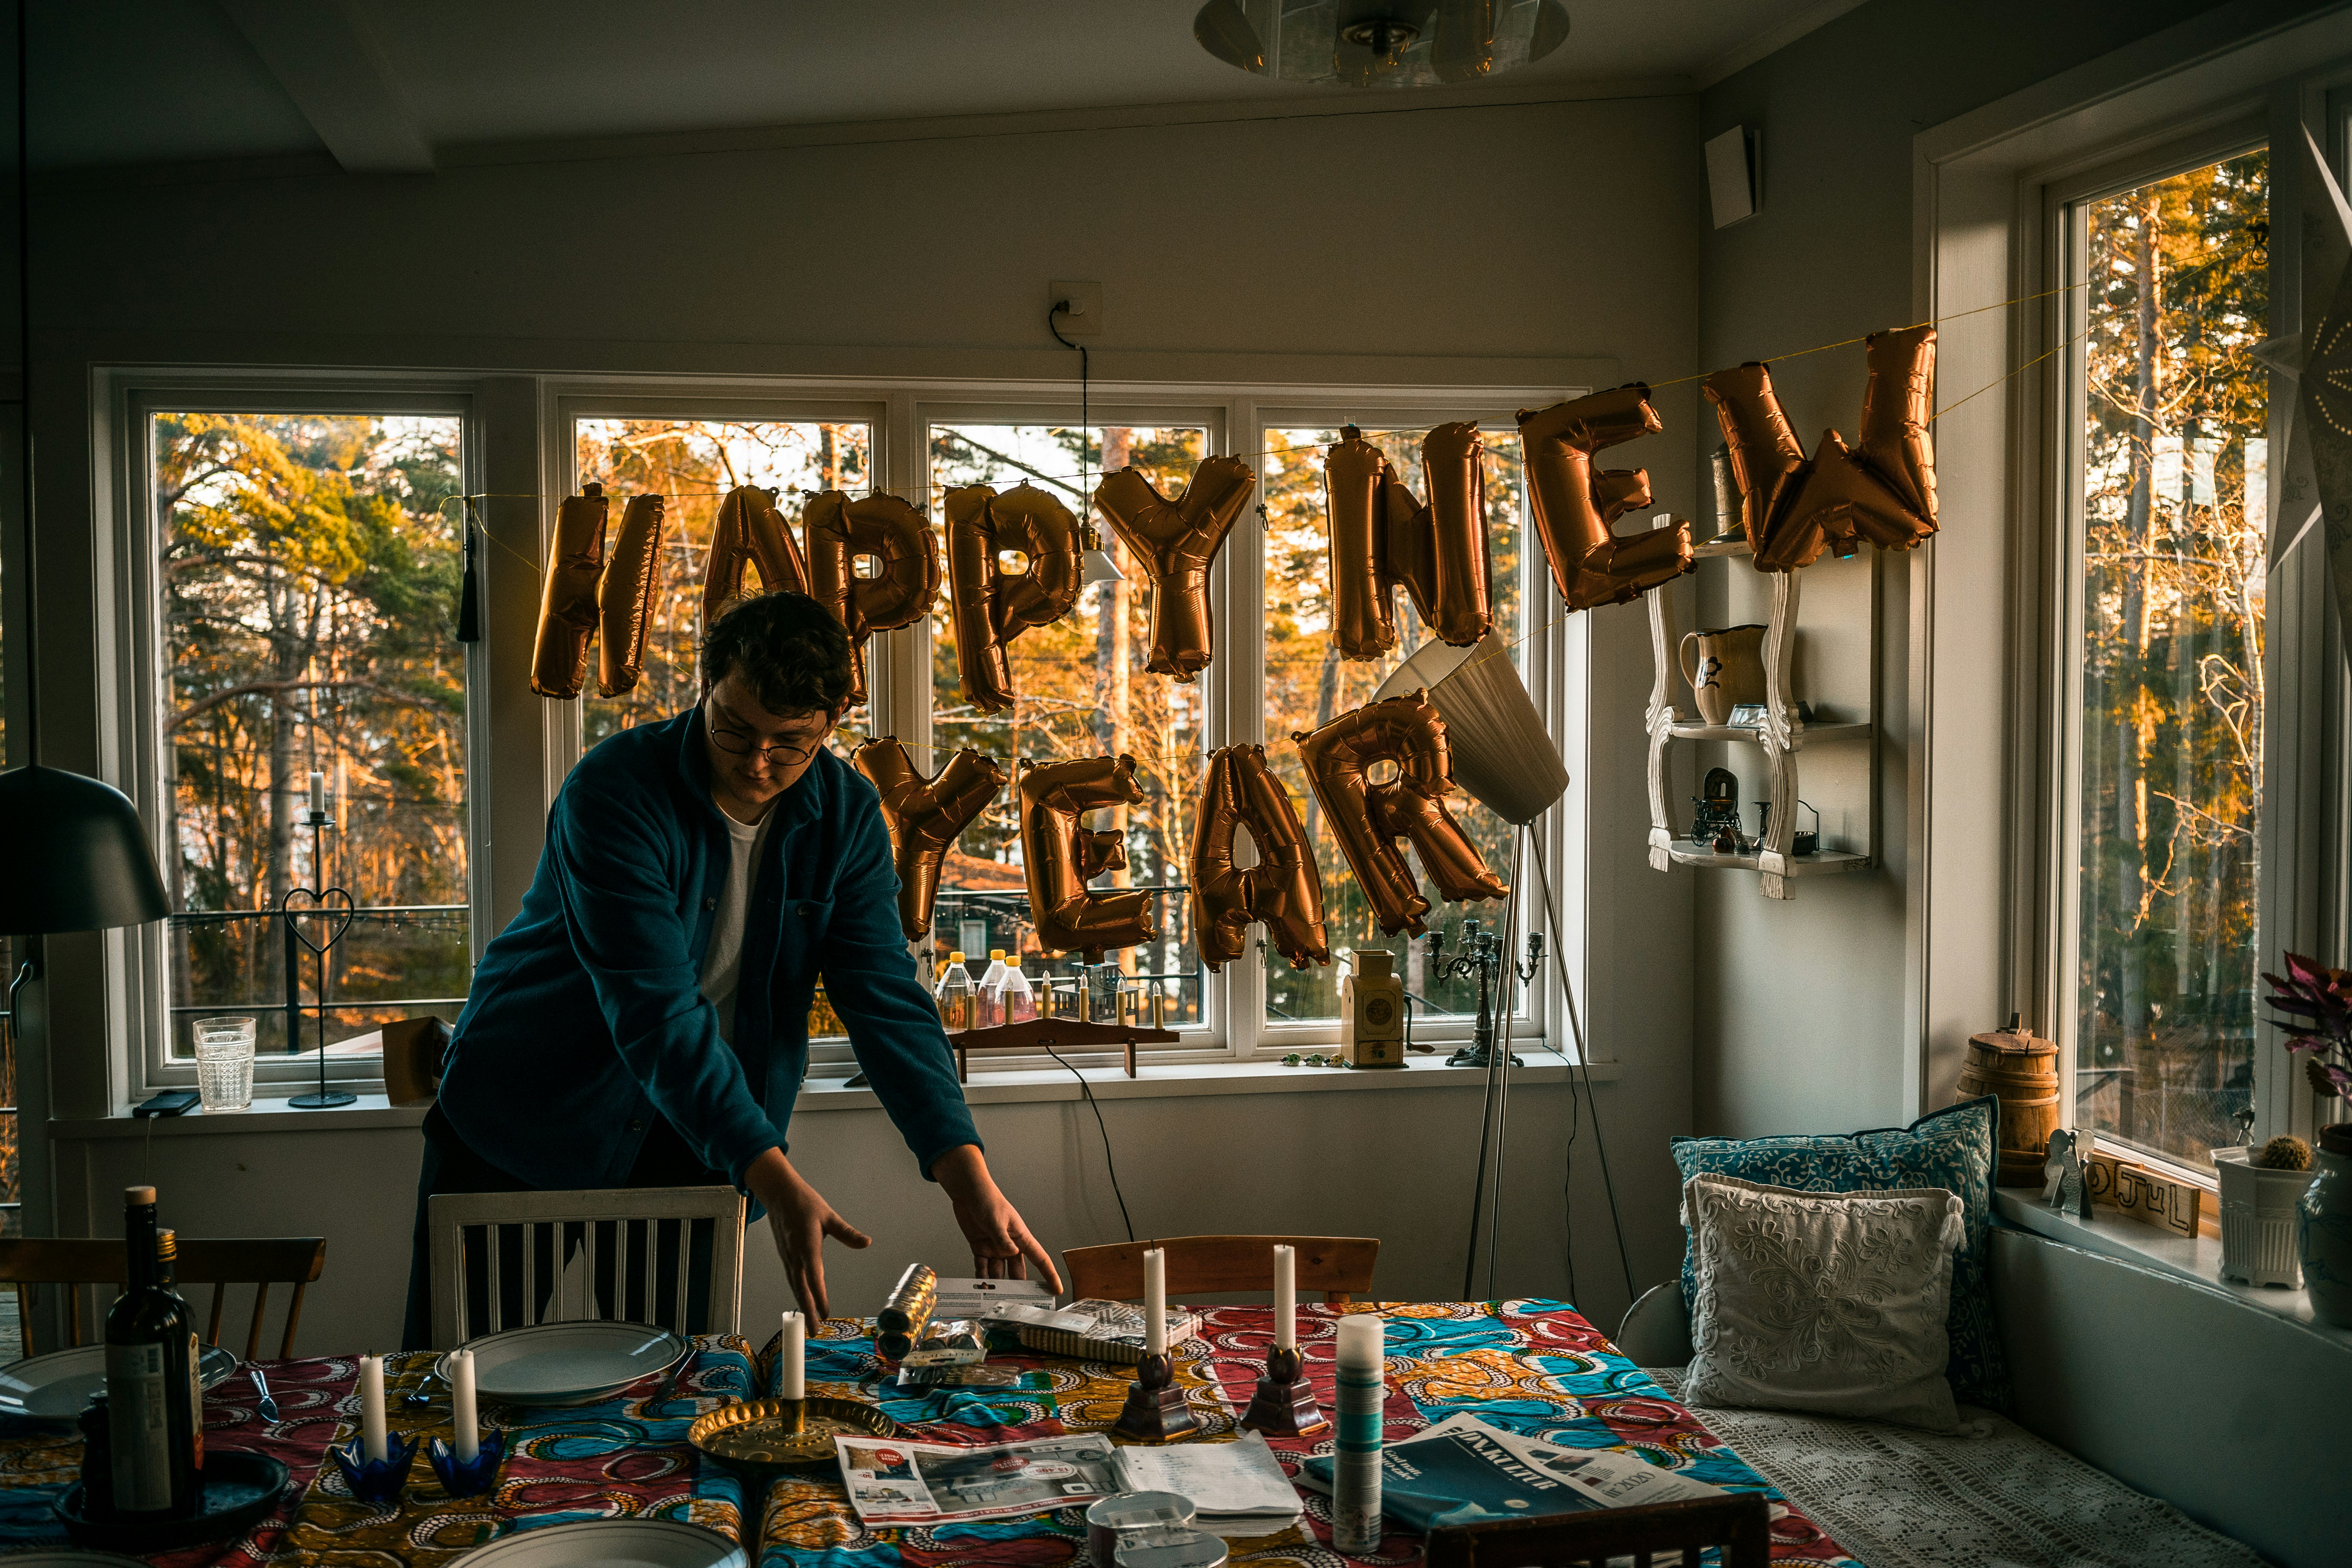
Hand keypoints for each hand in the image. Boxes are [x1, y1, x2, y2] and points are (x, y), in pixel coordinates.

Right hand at [745, 1146, 869, 1318]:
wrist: (778, 1194)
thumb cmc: (805, 1203)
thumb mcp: (829, 1215)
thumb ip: (847, 1232)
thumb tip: (866, 1242)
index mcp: (807, 1244)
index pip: (814, 1275)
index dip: (819, 1296)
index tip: (825, 1313)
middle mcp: (794, 1254)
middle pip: (801, 1288)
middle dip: (808, 1311)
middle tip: (815, 1331)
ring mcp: (787, 1256)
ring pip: (795, 1285)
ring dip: (802, 1305)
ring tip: (809, 1323)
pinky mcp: (785, 1255)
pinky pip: (792, 1278)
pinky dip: (798, 1292)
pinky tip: (803, 1301)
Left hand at [930, 1145, 1061, 1288]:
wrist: (968, 1193)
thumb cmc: (988, 1200)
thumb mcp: (996, 1220)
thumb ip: (1003, 1238)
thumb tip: (1013, 1253)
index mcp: (1020, 1237)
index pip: (1039, 1258)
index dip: (1049, 1274)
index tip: (1056, 1289)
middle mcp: (1010, 1245)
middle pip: (1018, 1271)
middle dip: (1019, 1287)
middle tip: (1019, 1304)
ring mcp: (994, 1248)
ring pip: (998, 1273)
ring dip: (996, 1285)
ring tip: (994, 1299)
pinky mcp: (980, 1248)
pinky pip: (982, 1267)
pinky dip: (980, 1277)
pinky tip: (978, 1287)